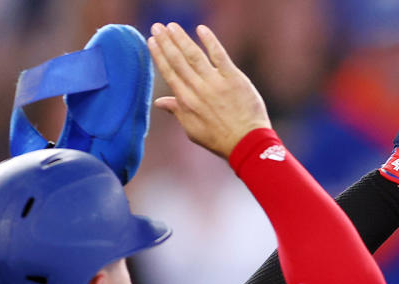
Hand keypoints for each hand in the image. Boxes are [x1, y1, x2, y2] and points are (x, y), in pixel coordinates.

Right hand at [148, 22, 269, 158]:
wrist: (247, 143)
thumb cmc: (219, 139)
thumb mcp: (192, 130)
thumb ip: (177, 112)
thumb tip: (159, 103)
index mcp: (186, 102)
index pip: (169, 73)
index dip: (159, 56)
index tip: (152, 41)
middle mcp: (197, 90)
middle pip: (178, 61)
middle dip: (166, 42)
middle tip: (157, 27)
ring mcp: (215, 83)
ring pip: (194, 55)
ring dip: (181, 39)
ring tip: (172, 26)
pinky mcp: (234, 78)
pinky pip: (220, 55)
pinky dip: (210, 41)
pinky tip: (201, 29)